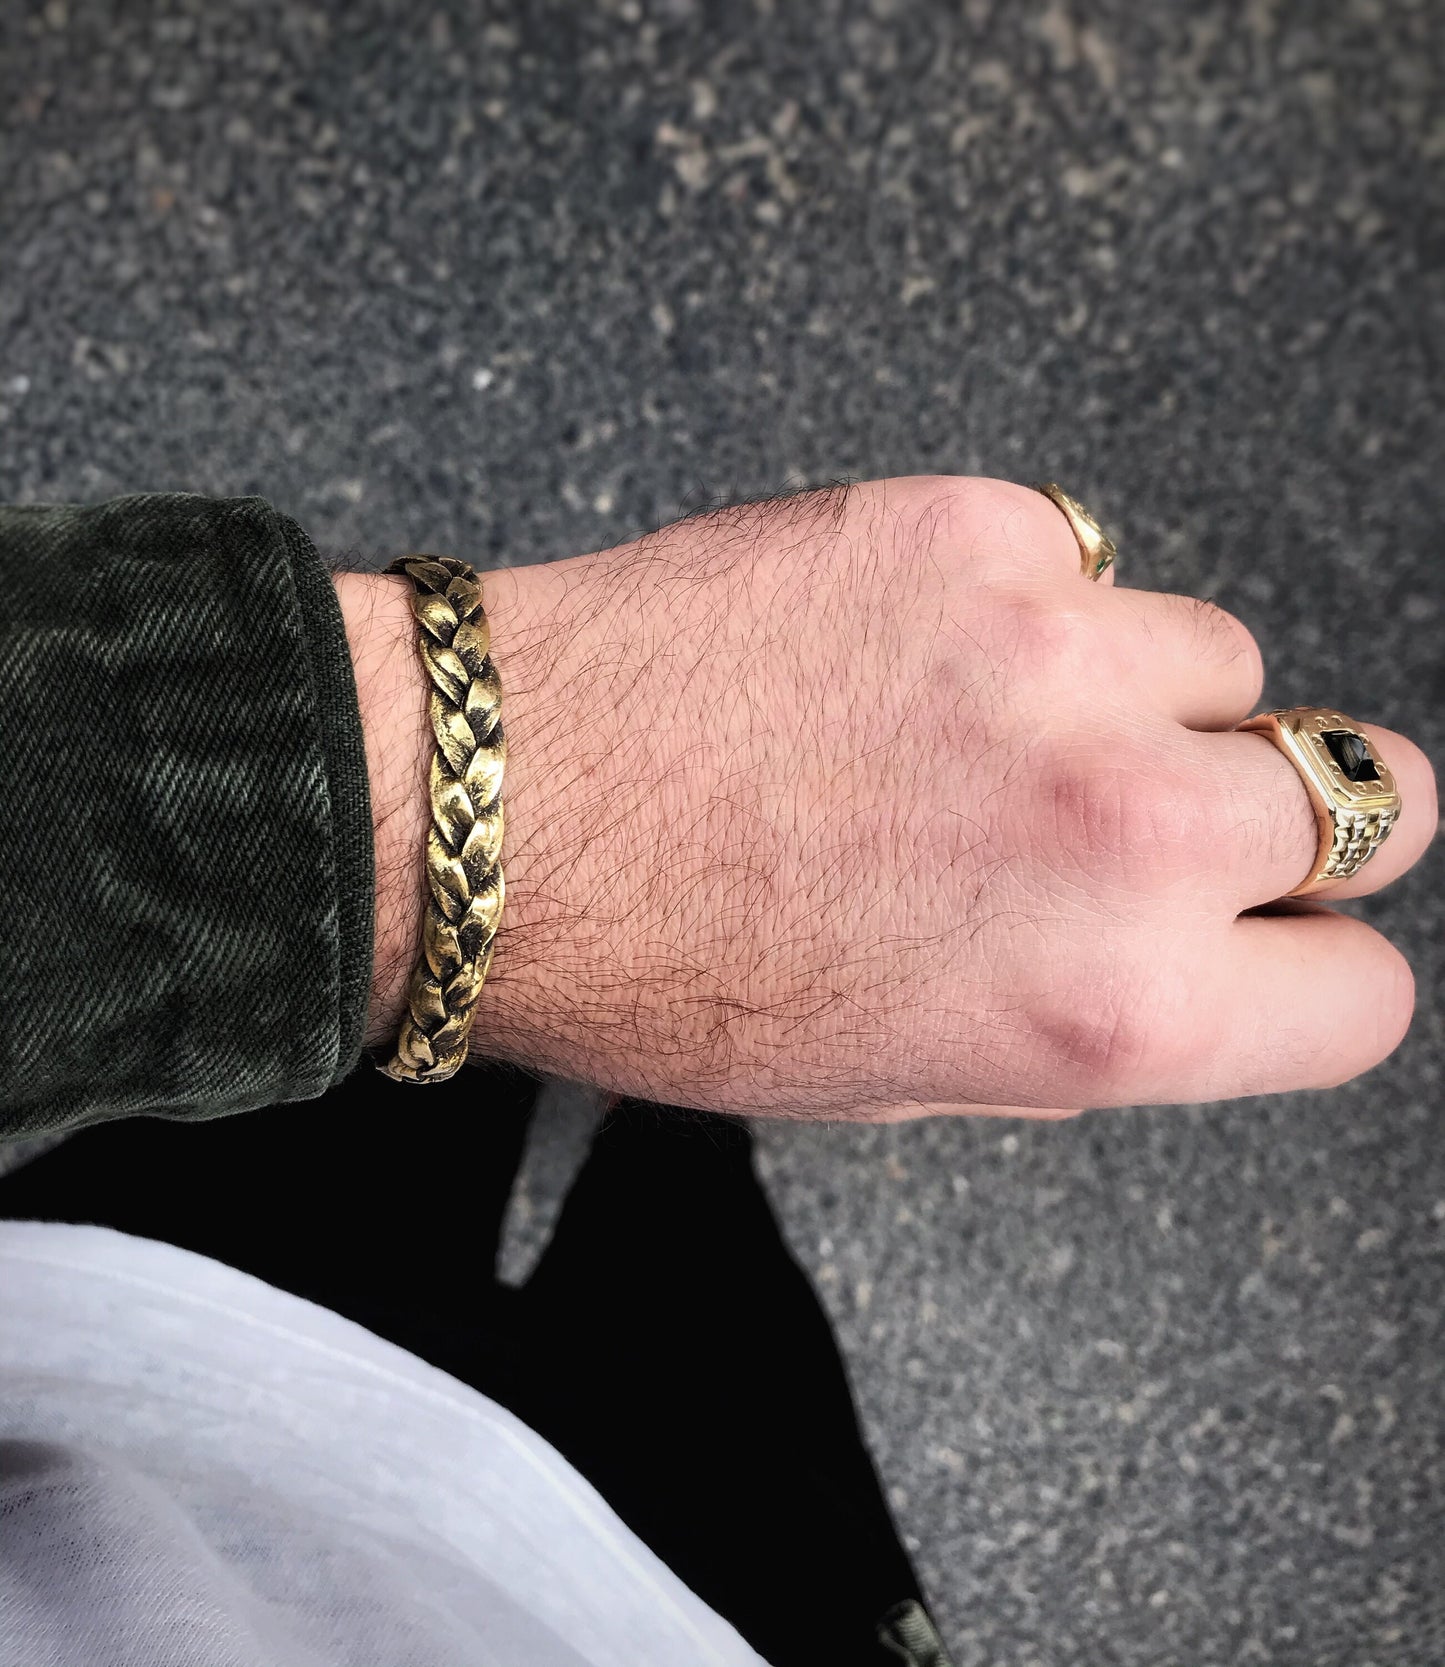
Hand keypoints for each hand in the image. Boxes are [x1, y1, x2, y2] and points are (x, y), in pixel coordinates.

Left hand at [339, 478, 1436, 1118]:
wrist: (501, 812)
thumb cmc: (671, 968)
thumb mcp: (915, 1070)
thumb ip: (1100, 1009)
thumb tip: (1196, 948)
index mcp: (1115, 1008)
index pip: (1362, 992)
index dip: (1311, 965)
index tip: (1270, 937)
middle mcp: (1123, 833)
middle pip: (1367, 794)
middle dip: (1272, 816)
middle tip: (1146, 813)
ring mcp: (1060, 660)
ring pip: (1224, 661)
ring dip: (1138, 697)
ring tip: (977, 723)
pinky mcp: (981, 532)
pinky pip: (1087, 561)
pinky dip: (1027, 604)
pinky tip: (901, 647)